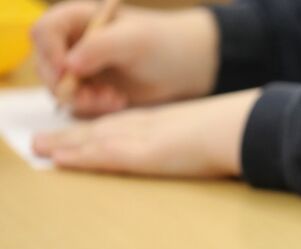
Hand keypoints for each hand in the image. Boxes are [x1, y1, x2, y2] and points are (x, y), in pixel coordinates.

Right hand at [31, 0, 217, 116]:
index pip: (44, 31)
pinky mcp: (90, 90)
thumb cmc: (163, 45)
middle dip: (67, 85)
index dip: (50, 52)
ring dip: (83, 100)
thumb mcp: (134, 40)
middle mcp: (73, 42)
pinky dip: (93, 108)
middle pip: (45, 65)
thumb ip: (100, 46)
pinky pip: (77, 104)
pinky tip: (118, 102)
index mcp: (78, 19)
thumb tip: (68, 64)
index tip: (67, 72)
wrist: (186, 67)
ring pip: (59, 89)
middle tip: (96, 96)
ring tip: (115, 99)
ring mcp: (79, 68)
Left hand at [32, 89, 258, 176]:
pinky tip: (60, 160)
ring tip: (40, 149)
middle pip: (104, 128)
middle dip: (74, 135)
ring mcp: (146, 137)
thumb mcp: (220, 136)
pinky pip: (104, 154)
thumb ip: (209, 144)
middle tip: (45, 142)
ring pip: (96, 139)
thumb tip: (216, 151)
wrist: (245, 128)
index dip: (100, 128)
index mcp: (170, 122)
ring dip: (66, 144)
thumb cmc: (242, 132)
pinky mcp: (144, 153)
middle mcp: (152, 125)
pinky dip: (80, 156)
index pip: (125, 123)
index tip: (82, 133)